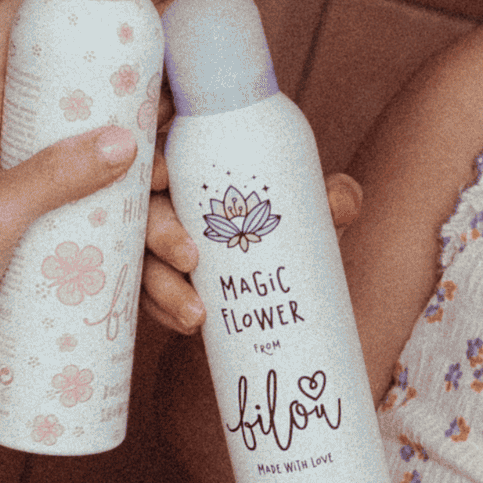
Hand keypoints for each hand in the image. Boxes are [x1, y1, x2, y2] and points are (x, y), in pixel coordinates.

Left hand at [0, 0, 139, 482]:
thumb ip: (52, 176)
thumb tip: (129, 139)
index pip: (15, 33)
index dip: (69, 9)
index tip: (131, 13)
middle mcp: (7, 148)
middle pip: (93, 112)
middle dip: (153, 145)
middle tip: (182, 176)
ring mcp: (34, 199)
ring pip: (118, 190)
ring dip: (163, 225)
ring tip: (186, 266)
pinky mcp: (52, 248)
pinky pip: (114, 247)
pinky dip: (149, 274)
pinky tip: (176, 306)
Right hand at [138, 142, 364, 335]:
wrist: (285, 286)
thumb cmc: (286, 230)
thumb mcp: (306, 214)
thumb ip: (329, 201)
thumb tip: (340, 199)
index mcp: (190, 171)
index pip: (157, 157)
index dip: (147, 163)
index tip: (161, 176)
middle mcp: (165, 206)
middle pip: (142, 211)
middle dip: (160, 233)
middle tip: (191, 259)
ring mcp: (155, 248)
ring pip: (142, 262)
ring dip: (163, 289)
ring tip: (198, 316)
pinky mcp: (157, 285)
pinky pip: (149, 300)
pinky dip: (166, 313)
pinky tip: (190, 326)